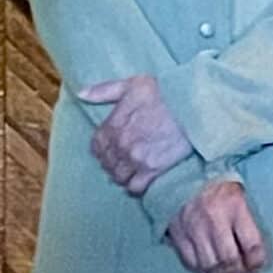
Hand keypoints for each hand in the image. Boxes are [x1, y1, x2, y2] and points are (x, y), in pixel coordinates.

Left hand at [79, 74, 193, 195]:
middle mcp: (121, 145)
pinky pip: (136, 187)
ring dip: (122, 176)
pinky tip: (140, 180)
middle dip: (111, 163)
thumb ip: (103, 91)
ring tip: (129, 172)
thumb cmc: (163, 92)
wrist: (191, 105)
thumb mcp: (130, 85)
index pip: (96, 146)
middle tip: (120, 162)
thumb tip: (81, 94)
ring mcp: (136, 159)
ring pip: (119, 177)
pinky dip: (135, 186)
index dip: (101, 149)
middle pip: (107, 163)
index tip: (108, 150)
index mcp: (113, 125)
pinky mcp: (153, 170)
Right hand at [166, 180, 268, 272]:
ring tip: (227, 270)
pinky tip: (209, 266)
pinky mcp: (178, 234)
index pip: (252, 245)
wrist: (187, 177)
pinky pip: (190, 263)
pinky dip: (201, 270)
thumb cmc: (220, 189)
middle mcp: (212, 216)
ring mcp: (192, 227)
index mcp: (234, 204)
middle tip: (243, 271)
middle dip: (239, 271)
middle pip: (229, 259)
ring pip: (209, 265)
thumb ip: (251, 221)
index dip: (257, 261)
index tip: (258, 264)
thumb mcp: (242, 195)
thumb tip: (259, 254)